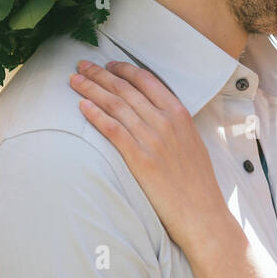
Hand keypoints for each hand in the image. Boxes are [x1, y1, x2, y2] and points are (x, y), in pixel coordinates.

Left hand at [70, 59, 223, 242]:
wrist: (202, 213)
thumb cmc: (197, 183)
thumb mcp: (192, 143)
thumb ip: (174, 125)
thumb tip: (154, 114)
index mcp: (180, 114)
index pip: (147, 80)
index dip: (123, 69)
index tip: (107, 65)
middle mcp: (166, 121)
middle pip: (126, 89)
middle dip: (99, 74)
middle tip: (81, 65)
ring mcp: (152, 139)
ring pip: (115, 105)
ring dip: (91, 89)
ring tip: (74, 81)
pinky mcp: (140, 159)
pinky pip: (112, 129)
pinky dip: (95, 114)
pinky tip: (81, 106)